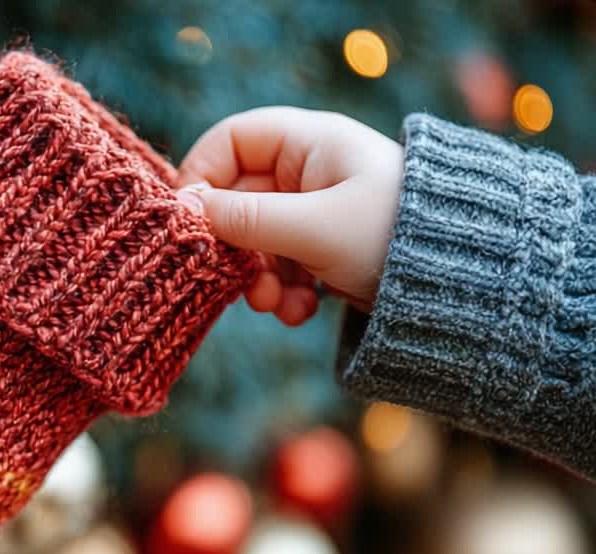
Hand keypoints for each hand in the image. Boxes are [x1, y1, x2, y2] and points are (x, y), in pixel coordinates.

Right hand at [178, 107, 402, 324]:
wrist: (469, 286)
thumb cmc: (392, 237)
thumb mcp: (313, 228)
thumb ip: (244, 219)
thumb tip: (184, 211)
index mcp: (310, 143)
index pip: (232, 142)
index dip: (203, 176)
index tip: (189, 221)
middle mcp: (310, 172)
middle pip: (238, 199)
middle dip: (234, 246)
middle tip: (234, 281)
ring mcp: (318, 212)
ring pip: (257, 240)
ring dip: (256, 278)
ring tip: (275, 306)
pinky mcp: (326, 251)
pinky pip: (283, 266)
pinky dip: (283, 292)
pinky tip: (301, 311)